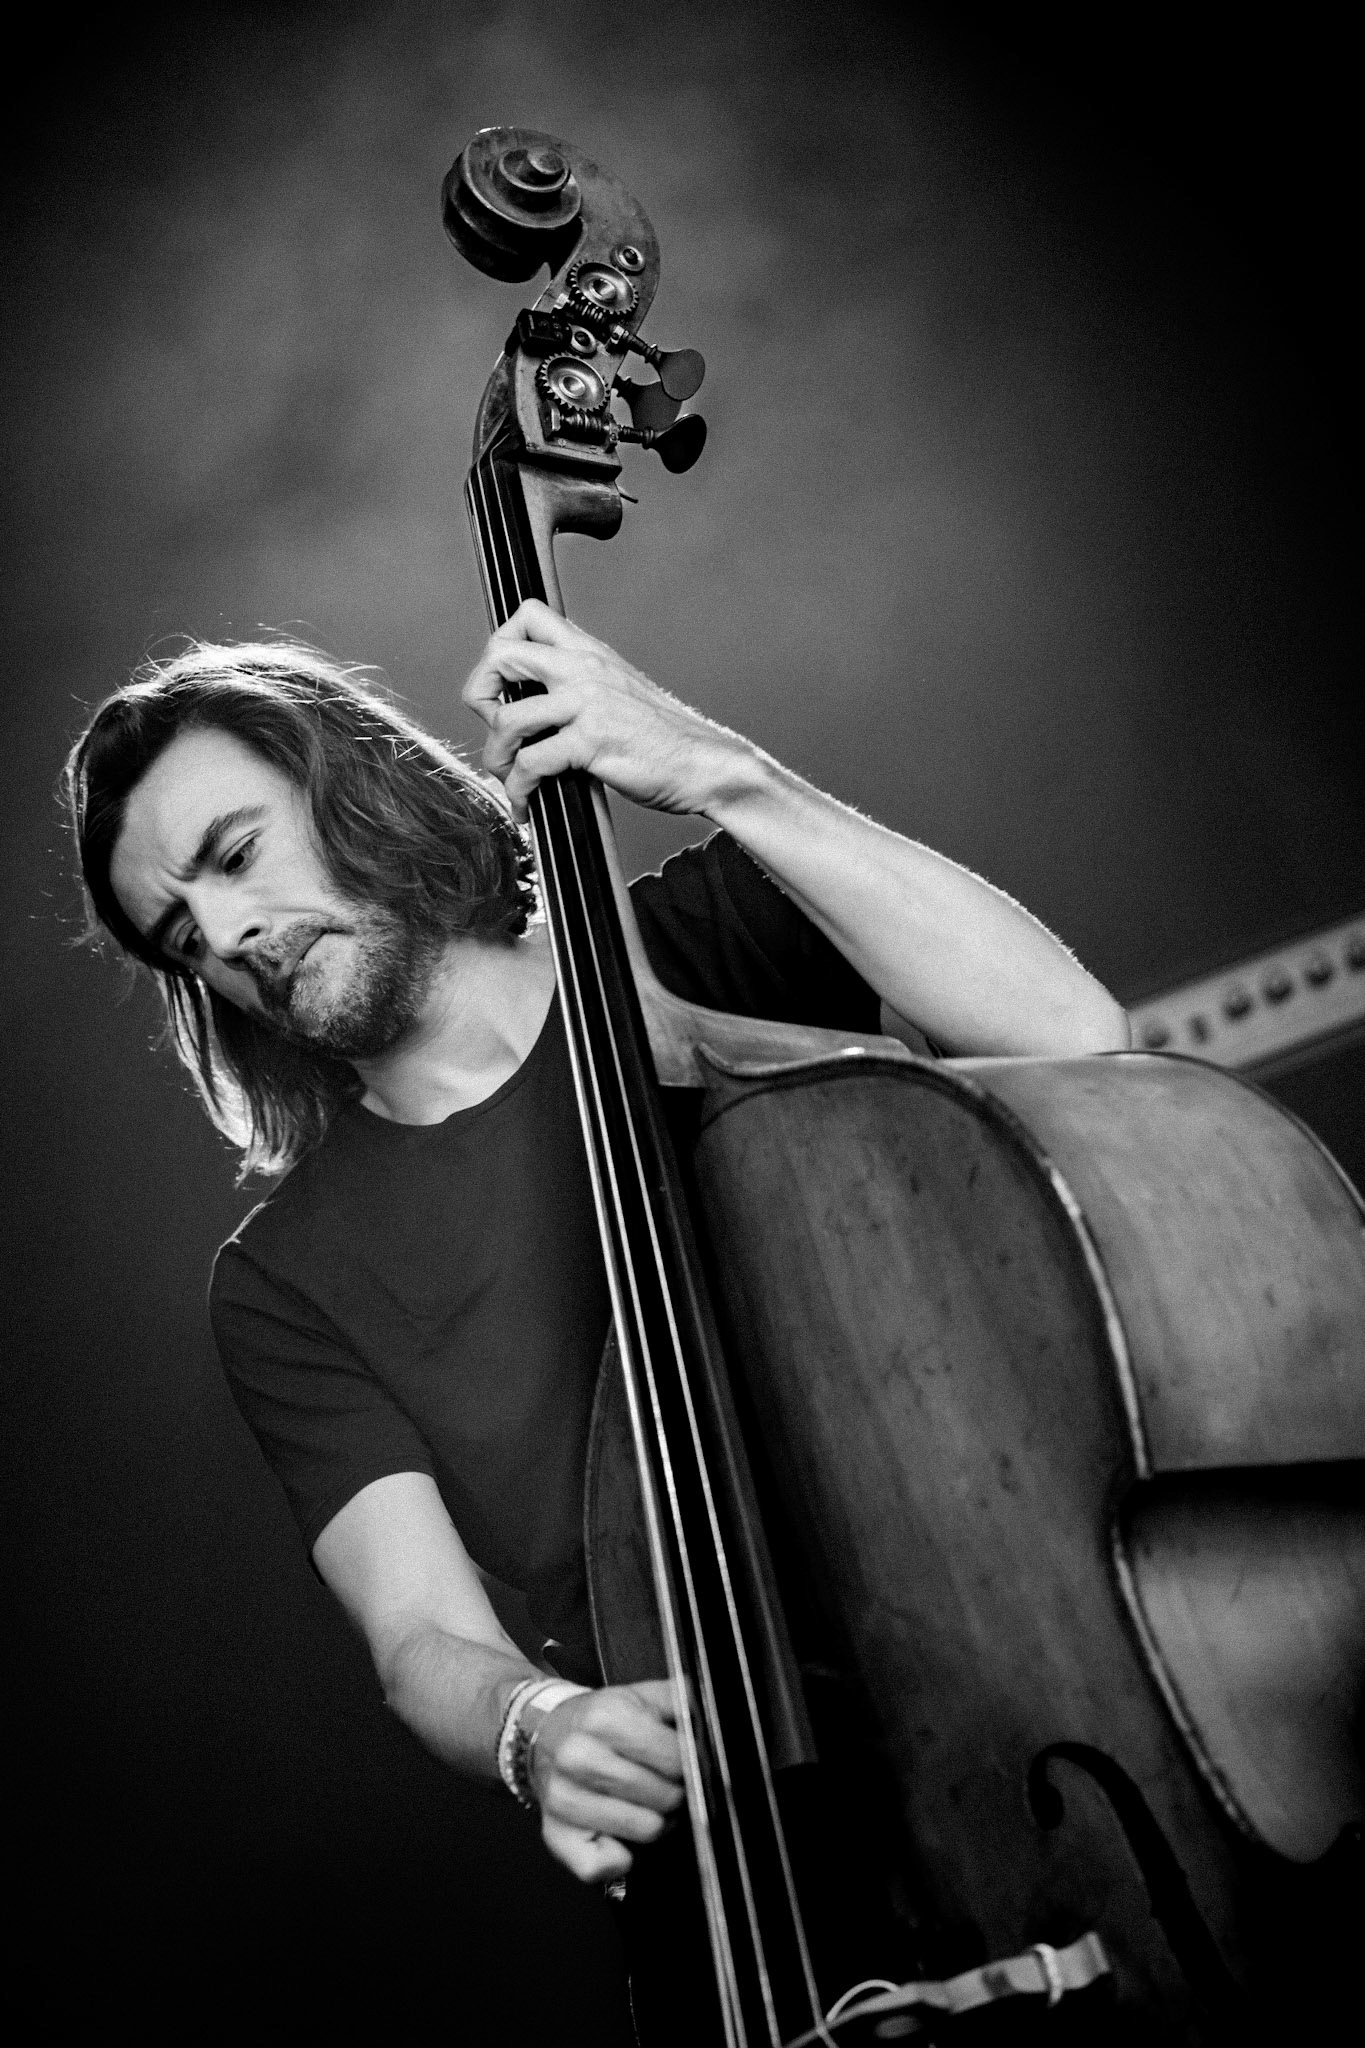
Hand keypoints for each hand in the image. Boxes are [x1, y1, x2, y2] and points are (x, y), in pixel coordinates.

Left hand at [462, 599, 748, 820]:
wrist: (706, 764)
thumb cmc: (663, 739)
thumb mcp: (618, 692)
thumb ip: (577, 686)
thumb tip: (527, 706)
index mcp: (590, 651)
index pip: (527, 615)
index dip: (499, 646)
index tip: (501, 686)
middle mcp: (585, 667)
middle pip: (501, 654)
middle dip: (479, 695)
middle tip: (491, 729)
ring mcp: (588, 703)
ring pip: (507, 717)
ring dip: (496, 756)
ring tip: (507, 778)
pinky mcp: (592, 742)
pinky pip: (530, 763)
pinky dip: (518, 791)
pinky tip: (526, 805)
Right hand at [528, 1678, 685, 1883]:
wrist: (545, 1733)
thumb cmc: (602, 1720)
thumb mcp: (643, 1695)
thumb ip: (683, 1701)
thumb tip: (715, 1716)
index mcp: (605, 1718)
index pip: (676, 1757)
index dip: (691, 1762)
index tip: (686, 1760)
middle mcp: (578, 1757)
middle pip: (666, 1797)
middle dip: (676, 1792)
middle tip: (666, 1783)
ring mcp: (564, 1799)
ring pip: (647, 1831)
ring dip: (657, 1821)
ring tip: (646, 1803)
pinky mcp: (555, 1835)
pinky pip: (602, 1866)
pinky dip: (620, 1857)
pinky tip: (618, 1832)